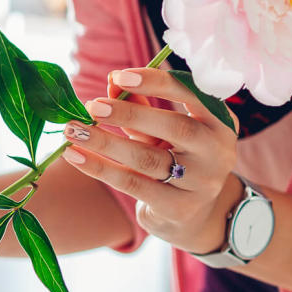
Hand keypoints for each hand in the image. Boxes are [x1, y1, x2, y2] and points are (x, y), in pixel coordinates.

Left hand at [60, 68, 242, 253]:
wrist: (192, 214)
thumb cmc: (174, 157)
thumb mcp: (161, 129)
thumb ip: (139, 104)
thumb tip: (112, 81)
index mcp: (218, 121)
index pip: (190, 94)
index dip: (155, 83)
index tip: (119, 76)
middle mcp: (217, 151)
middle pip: (175, 127)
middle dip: (129, 113)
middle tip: (92, 106)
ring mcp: (202, 183)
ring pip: (148, 159)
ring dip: (105, 142)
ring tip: (73, 131)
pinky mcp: (178, 208)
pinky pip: (133, 184)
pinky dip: (100, 168)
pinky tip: (75, 156)